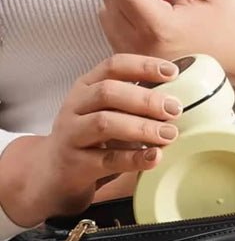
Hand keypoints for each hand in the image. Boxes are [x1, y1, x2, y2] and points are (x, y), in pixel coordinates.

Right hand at [0, 54, 183, 227]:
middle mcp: (76, 106)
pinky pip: (107, 159)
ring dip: (142, 127)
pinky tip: (154, 157)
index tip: (172, 72)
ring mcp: (72, 134)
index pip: (113, 66)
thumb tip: (175, 101)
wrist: (53, 174)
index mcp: (86, 88)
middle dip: (146, 99)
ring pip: (105, 123)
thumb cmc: (90, 142)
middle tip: (175, 109)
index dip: (143, 66)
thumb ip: (133, 107)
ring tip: (169, 134)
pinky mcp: (76, 164)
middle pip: (109, 93)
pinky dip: (134, 158)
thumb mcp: (108, 116)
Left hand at [99, 0, 234, 97]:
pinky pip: (114, 32)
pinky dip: (128, 19)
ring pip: (107, 14)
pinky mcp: (140, 70)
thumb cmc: (232, 24)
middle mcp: (144, 50)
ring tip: (161, 7)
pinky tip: (156, 22)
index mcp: (160, 28)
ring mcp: (140, 63)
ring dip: (127, 1)